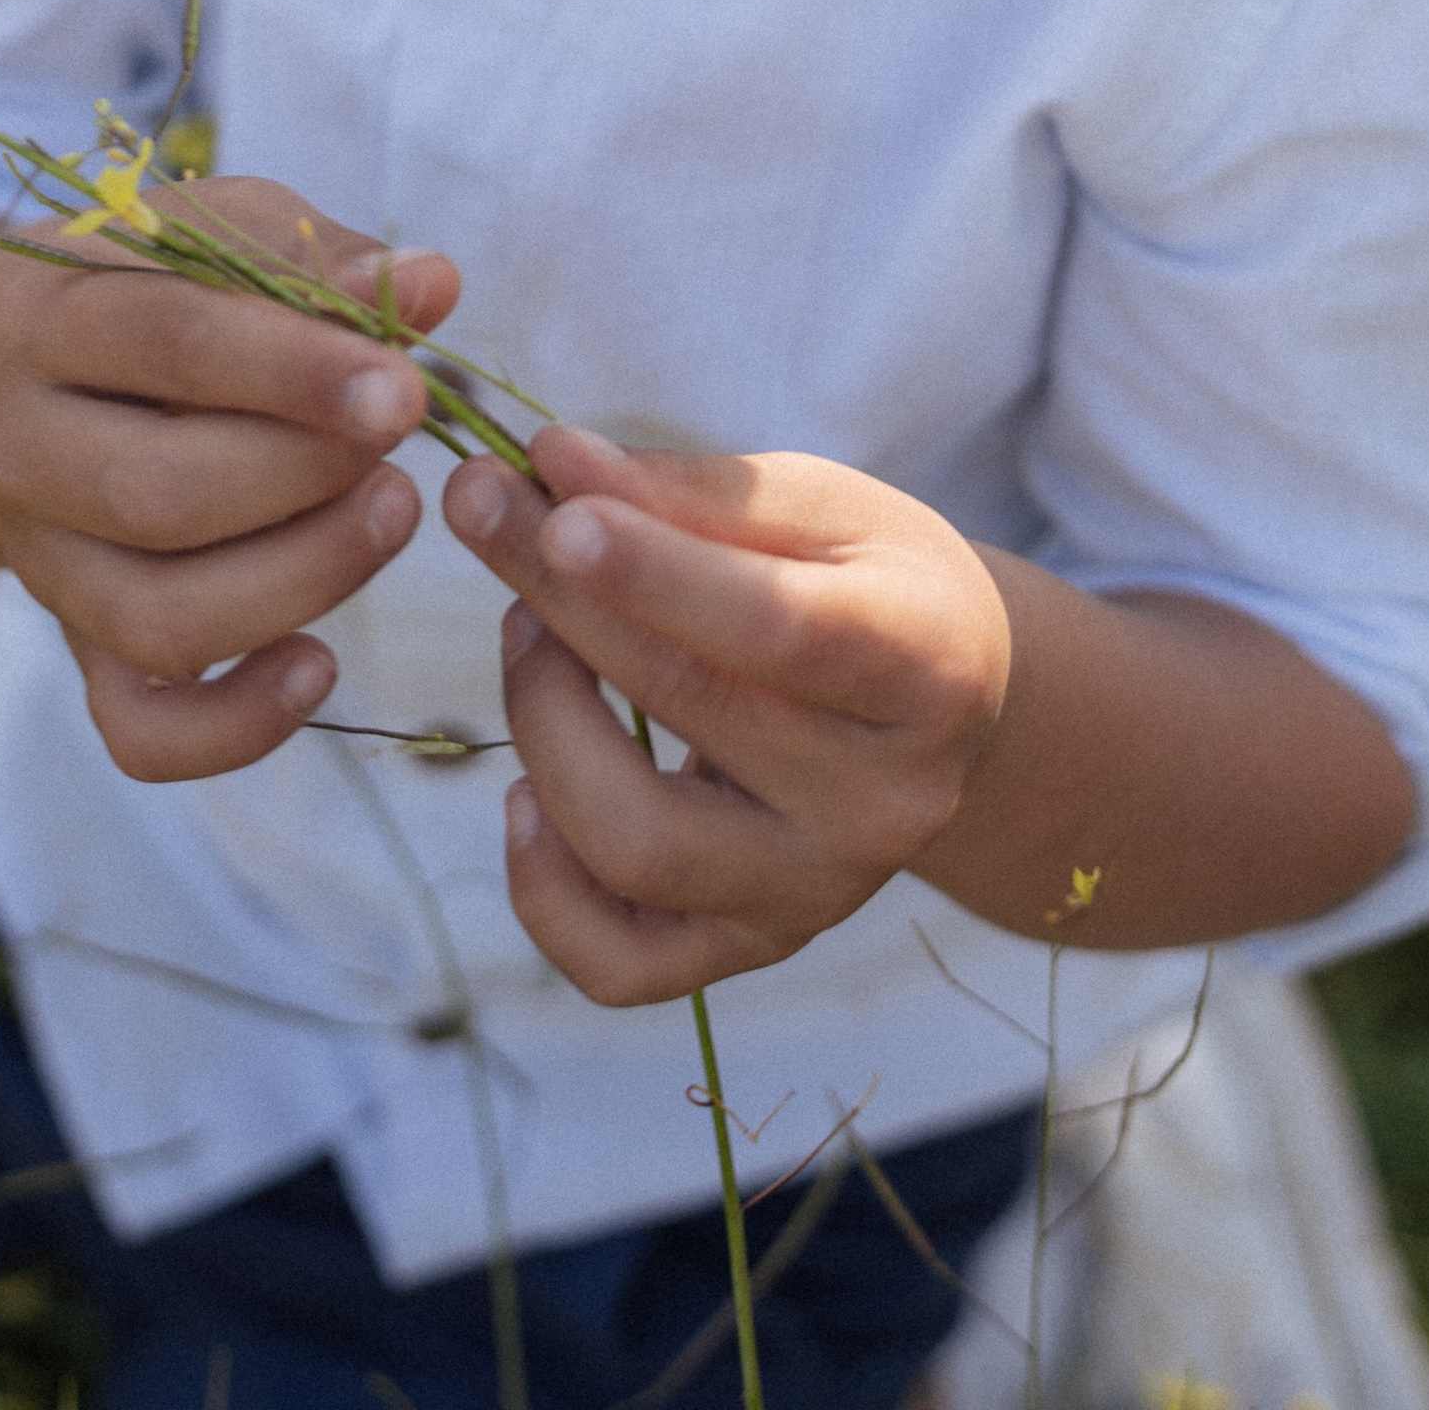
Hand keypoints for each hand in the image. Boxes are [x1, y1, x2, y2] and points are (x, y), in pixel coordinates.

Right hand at [0, 181, 458, 781]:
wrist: (39, 374)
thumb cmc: (165, 290)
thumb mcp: (226, 236)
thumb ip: (322, 261)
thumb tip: (432, 283)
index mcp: (47, 316)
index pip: (168, 343)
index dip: (296, 373)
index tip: (406, 389)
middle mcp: (18, 446)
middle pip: (155, 495)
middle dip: (304, 481)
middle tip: (402, 454)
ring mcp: (42, 563)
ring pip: (155, 619)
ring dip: (298, 581)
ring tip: (390, 516)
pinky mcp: (78, 650)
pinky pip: (140, 732)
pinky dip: (237, 725)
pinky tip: (321, 664)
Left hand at [443, 426, 1011, 1004]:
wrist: (945, 707)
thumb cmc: (867, 580)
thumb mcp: (816, 505)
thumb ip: (686, 490)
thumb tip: (549, 466)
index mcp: (926, 667)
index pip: (782, 628)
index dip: (658, 574)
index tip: (555, 511)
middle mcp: (884, 804)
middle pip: (690, 711)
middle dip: (562, 600)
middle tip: (483, 504)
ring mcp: (816, 894)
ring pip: (635, 845)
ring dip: (541, 722)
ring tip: (525, 629)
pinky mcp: (750, 952)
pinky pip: (614, 963)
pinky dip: (540, 885)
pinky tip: (524, 793)